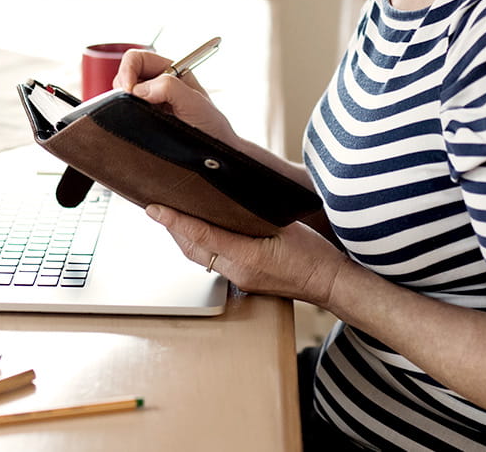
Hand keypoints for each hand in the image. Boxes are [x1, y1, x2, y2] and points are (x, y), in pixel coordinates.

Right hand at [113, 49, 241, 145]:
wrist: (215, 150)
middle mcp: (157, 82)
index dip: (128, 71)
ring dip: (125, 104)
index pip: (137, 59)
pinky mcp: (144, 117)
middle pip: (125, 75)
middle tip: (133, 106)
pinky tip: (140, 124)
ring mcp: (149, 100)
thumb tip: (140, 89)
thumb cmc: (211, 125)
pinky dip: (125, 116)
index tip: (130, 91)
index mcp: (169, 70)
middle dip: (123, 88)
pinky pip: (125, 111)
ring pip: (122, 94)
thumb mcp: (195, 103)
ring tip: (144, 117)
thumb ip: (170, 88)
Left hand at [144, 204, 347, 308]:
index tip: (154, 208)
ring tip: (171, 215)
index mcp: (247, 258)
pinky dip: (201, 244)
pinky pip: (213, 261)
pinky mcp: (244, 281)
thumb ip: (254, 216)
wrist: (331, 284)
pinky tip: (199, 231)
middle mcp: (237, 272)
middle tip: (156, 206)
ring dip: (184, 237)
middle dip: (172, 227)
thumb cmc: (315, 255)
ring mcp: (239, 279)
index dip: (175, 220)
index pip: (201, 235)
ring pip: (200, 256)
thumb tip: (226, 200)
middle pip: (193, 248)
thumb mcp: (285, 227)